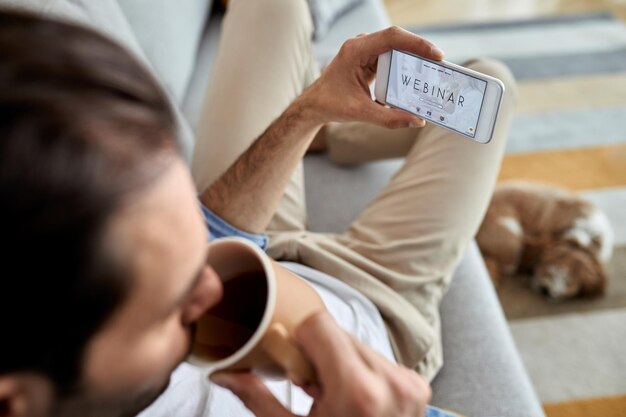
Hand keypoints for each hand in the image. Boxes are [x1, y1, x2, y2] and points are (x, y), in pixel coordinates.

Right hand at [210, 311, 431, 416]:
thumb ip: (257, 399)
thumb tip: (224, 373)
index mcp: (356, 392)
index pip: (320, 323)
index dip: (298, 338)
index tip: (291, 360)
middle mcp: (389, 381)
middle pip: (338, 332)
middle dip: (317, 353)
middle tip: (309, 386)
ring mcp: (407, 382)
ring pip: (358, 342)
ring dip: (339, 360)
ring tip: (332, 396)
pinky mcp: (416, 385)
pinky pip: (377, 358)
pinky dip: (359, 370)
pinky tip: (351, 399)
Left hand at [298, 26, 443, 128]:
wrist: (315, 105)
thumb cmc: (331, 104)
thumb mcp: (361, 113)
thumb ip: (389, 118)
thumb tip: (416, 121)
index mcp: (356, 51)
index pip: (391, 37)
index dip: (416, 43)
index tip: (435, 54)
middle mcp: (361, 46)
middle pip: (397, 40)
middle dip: (419, 51)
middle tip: (439, 65)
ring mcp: (365, 51)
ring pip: (396, 47)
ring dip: (413, 57)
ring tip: (432, 71)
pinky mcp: (369, 59)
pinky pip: (392, 56)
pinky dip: (405, 65)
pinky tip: (417, 75)